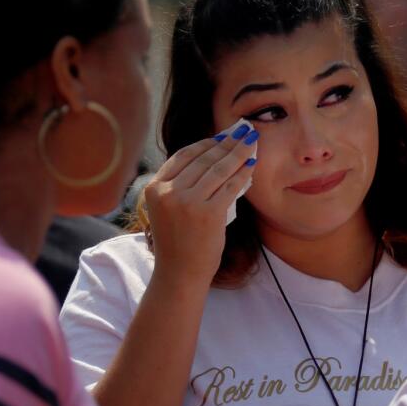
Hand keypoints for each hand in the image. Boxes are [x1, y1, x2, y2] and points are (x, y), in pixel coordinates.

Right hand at [143, 124, 257, 280]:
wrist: (179, 273)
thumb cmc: (177, 241)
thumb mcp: (168, 208)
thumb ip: (181, 183)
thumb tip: (213, 153)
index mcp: (155, 187)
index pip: (184, 155)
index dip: (206, 143)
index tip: (222, 136)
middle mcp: (168, 192)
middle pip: (203, 159)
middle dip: (226, 143)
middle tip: (242, 132)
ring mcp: (188, 203)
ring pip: (219, 169)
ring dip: (238, 152)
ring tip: (251, 141)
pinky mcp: (209, 214)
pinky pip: (230, 186)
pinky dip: (243, 173)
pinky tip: (252, 163)